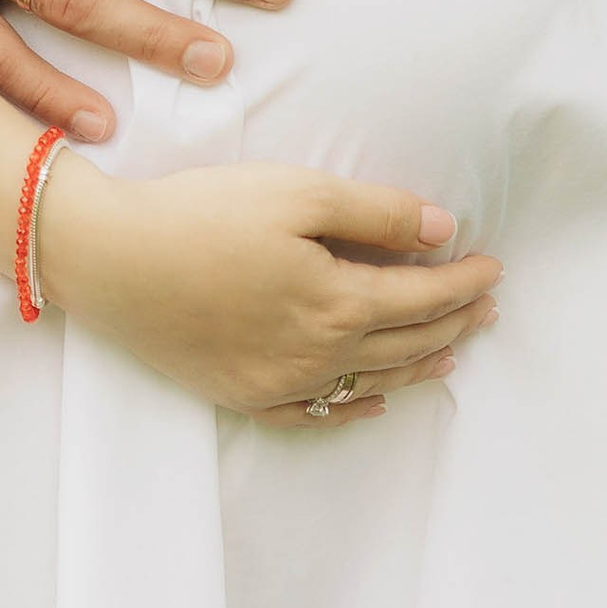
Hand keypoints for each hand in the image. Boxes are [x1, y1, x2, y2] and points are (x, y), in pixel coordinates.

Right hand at [39, 158, 501, 422]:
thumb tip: (442, 230)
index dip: (464, 281)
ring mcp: (281, 383)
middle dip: (454, 321)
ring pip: (370, 380)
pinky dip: (355, 407)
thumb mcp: (294, 193)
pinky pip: (317, 414)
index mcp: (337, 302)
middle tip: (488, 308)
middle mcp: (318, 354)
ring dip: (419, 365)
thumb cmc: (201, 214)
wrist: (112, 260)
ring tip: (452, 352)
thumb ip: (374, 212)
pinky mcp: (244, 395)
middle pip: (405, 341)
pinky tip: (373, 399)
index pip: (423, 296)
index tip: (495, 268)